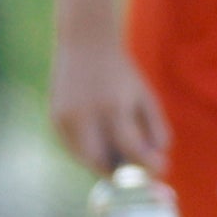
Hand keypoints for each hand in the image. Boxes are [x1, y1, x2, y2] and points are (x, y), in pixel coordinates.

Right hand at [47, 34, 167, 175]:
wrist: (84, 43)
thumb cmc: (119, 72)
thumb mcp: (143, 95)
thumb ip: (155, 128)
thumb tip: (158, 161)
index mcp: (112, 106)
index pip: (130, 148)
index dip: (147, 163)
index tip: (161, 169)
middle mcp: (85, 115)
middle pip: (101, 162)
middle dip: (120, 173)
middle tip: (135, 174)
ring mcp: (65, 118)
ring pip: (85, 159)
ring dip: (103, 163)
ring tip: (120, 153)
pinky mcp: (55, 118)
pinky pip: (73, 147)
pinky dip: (88, 152)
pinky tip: (101, 140)